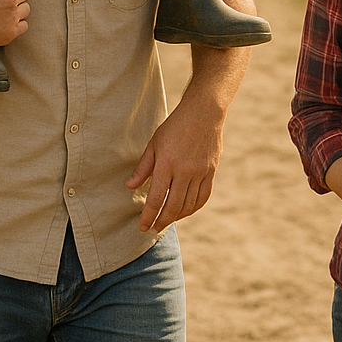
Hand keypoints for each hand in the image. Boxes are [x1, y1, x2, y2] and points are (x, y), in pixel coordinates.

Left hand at [126, 97, 222, 232]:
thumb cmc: (175, 126)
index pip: (156, 198)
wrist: (204, 112)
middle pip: (173, 206)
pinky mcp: (211, 172)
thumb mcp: (154, 143)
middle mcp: (185, 171)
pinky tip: (185, 211)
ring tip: (167, 220)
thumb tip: (130, 187)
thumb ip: (143, 167)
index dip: (148, 216)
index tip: (142, 227)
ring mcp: (200, 172)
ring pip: (188, 205)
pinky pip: (203, 197)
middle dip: (161, 221)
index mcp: (167, 163)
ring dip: (177, 217)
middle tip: (153, 228)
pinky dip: (193, 208)